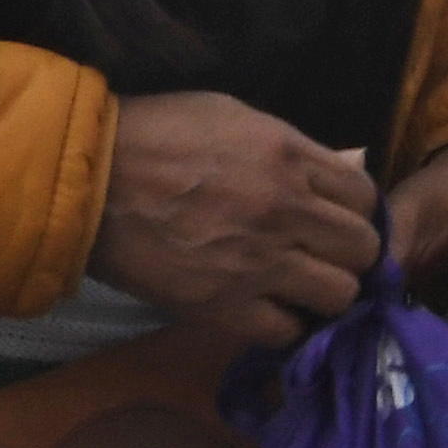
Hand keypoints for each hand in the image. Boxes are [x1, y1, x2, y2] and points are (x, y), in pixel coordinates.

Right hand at [92, 89, 378, 346]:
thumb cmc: (151, 134)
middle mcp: (286, 211)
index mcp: (287, 156)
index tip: (331, 217)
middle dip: (346, 252)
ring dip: (322, 291)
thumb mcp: (228, 116)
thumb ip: (293, 146)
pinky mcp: (228, 306)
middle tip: (317, 252)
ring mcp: (261, 263)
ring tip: (294, 284)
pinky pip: (290, 331)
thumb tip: (347, 166)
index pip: (365, 197)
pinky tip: (263, 306)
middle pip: (364, 249)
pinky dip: (283, 322)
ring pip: (340, 295)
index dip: (353, 209)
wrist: (82, 177)